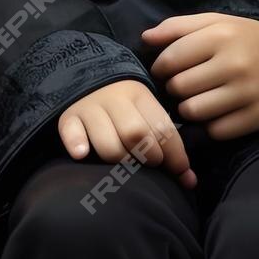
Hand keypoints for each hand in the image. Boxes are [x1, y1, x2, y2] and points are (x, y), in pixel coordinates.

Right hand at [56, 80, 196, 187]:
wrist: (85, 77)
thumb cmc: (124, 106)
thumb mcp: (146, 112)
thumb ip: (168, 142)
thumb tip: (190, 181)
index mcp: (140, 94)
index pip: (163, 129)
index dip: (175, 157)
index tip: (181, 175)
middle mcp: (115, 98)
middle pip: (136, 135)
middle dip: (148, 158)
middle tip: (148, 164)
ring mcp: (89, 107)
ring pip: (107, 143)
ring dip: (119, 159)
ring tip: (123, 163)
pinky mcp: (68, 117)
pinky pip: (71, 133)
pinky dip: (77, 144)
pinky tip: (82, 154)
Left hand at [142, 13, 258, 140]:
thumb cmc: (245, 40)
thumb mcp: (216, 23)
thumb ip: (178, 27)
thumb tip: (145, 37)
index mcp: (222, 36)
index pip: (170, 60)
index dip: (160, 67)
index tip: (166, 70)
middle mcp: (235, 64)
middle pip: (179, 87)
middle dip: (174, 88)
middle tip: (183, 85)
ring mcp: (248, 93)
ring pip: (194, 112)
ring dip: (188, 108)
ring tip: (196, 99)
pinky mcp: (256, 118)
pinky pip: (215, 131)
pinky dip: (209, 124)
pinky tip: (214, 112)